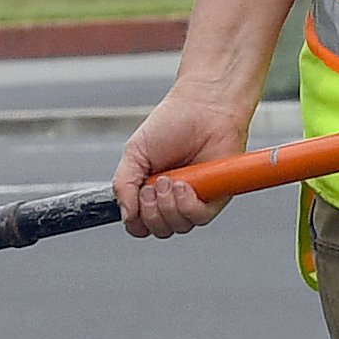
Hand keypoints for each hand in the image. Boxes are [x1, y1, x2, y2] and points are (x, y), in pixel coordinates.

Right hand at [114, 92, 255, 238]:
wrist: (203, 108)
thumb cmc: (172, 124)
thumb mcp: (135, 153)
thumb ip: (123, 185)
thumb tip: (125, 215)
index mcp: (151, 191)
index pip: (140, 225)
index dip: (136, 220)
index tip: (137, 197)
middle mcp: (173, 199)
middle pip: (158, 230)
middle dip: (151, 212)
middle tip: (153, 186)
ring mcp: (195, 199)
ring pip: (178, 227)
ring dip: (169, 207)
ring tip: (170, 180)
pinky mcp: (215, 197)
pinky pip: (199, 218)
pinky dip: (188, 205)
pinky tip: (185, 185)